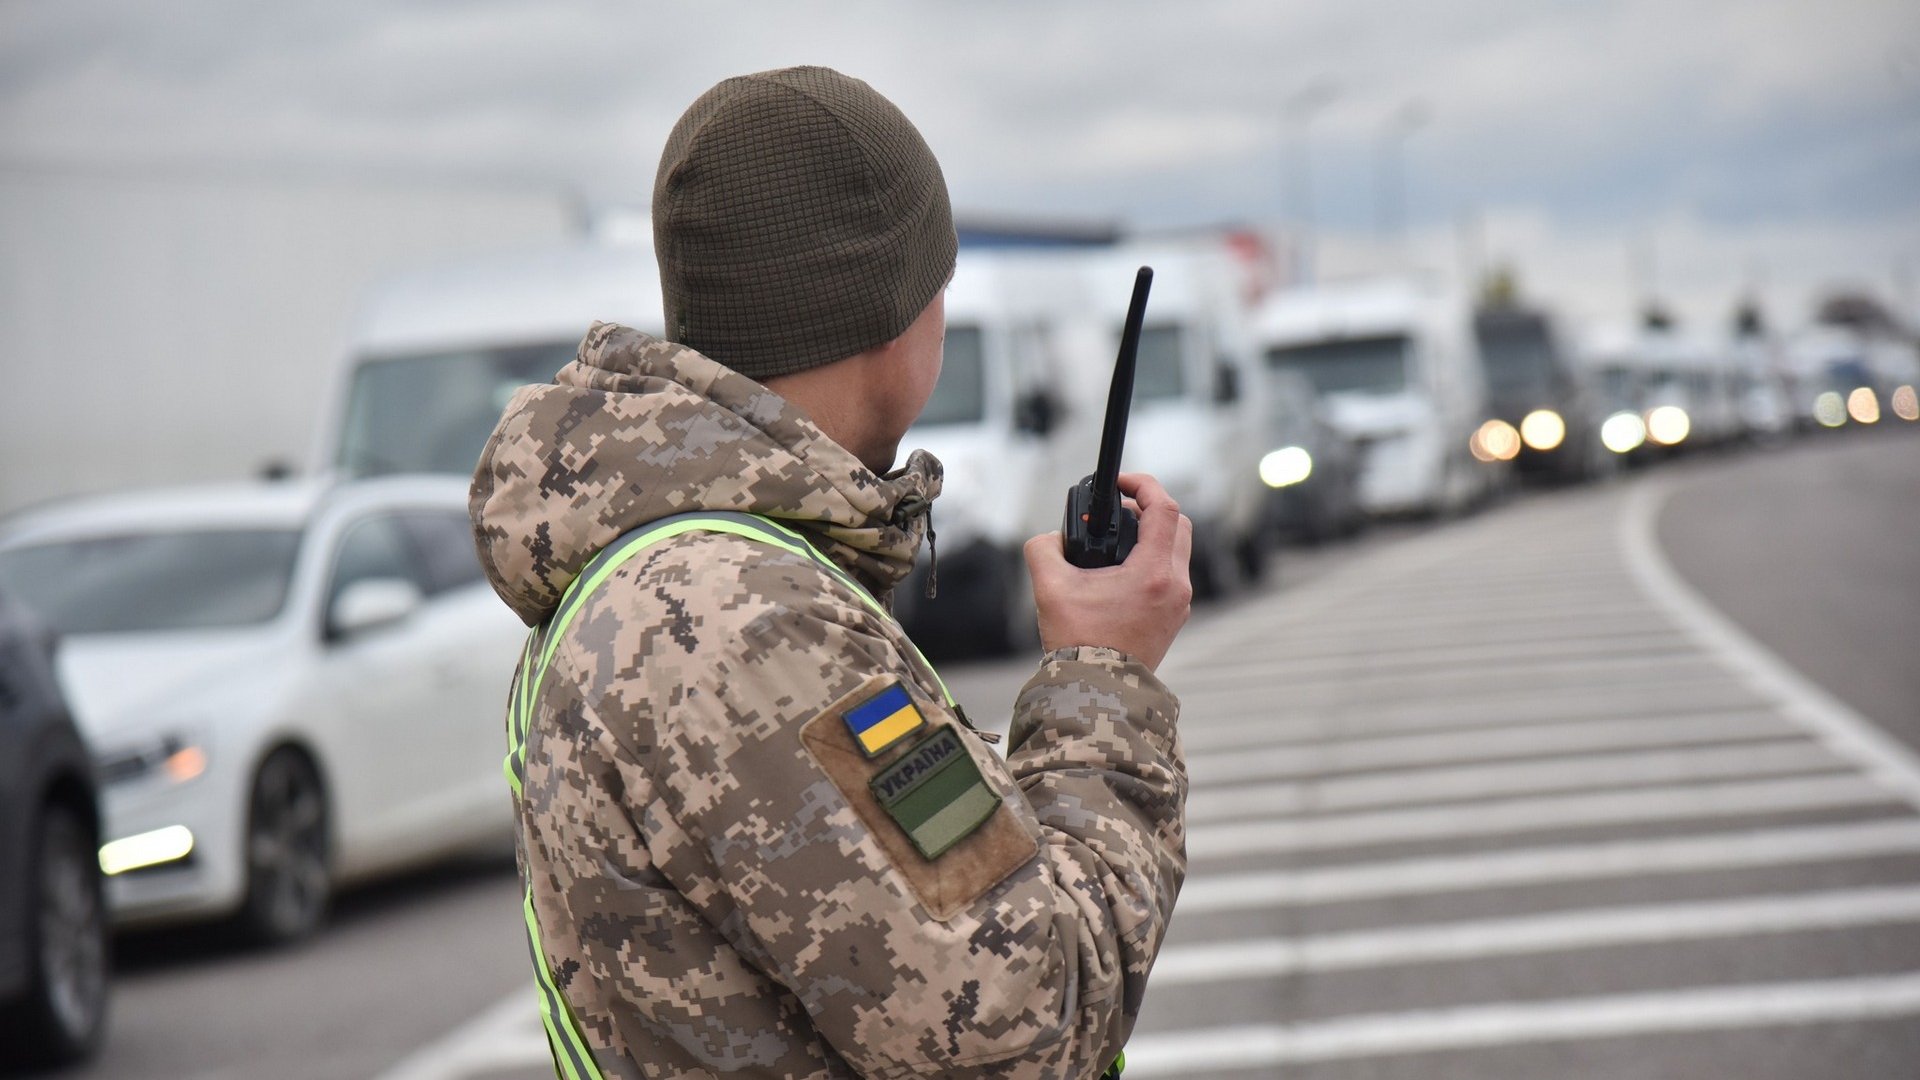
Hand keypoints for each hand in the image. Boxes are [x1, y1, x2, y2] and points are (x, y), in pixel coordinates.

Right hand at [1023, 473, 1193, 670]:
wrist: (1097, 691)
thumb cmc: (1078, 642)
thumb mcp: (1050, 587)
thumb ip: (1044, 549)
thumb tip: (1052, 538)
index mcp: (1154, 573)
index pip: (1164, 508)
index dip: (1142, 484)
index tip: (1120, 481)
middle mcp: (1176, 586)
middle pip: (1178, 524)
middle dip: (1149, 508)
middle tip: (1117, 510)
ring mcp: (1179, 604)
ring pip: (1177, 550)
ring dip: (1151, 535)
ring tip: (1116, 541)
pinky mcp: (1174, 618)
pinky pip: (1171, 574)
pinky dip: (1152, 560)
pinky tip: (1120, 570)